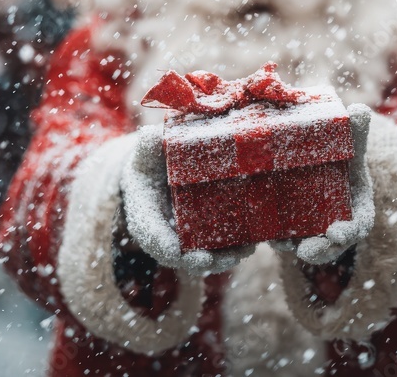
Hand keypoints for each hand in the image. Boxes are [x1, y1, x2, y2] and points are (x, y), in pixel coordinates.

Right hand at [121, 125, 254, 274]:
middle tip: (208, 260)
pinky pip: (218, 247)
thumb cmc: (155, 159)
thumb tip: (151, 136)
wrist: (164, 169)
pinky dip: (234, 249)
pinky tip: (251, 244)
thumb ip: (149, 145)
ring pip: (200, 255)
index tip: (173, 250)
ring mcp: (185, 235)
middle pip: (176, 253)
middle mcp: (163, 229)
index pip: (148, 229)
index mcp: (144, 208)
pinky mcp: (206, 233)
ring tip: (240, 253)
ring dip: (220, 258)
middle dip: (193, 259)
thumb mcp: (148, 151)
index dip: (159, 242)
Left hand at [271, 103, 374, 264]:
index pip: (358, 226)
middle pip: (332, 245)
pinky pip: (286, 239)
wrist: (323, 165)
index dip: (349, 232)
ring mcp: (315, 229)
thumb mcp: (351, 147)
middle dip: (321, 250)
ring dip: (293, 247)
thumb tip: (360, 109)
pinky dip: (277, 240)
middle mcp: (338, 224)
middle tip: (306, 251)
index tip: (337, 234)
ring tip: (280, 243)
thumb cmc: (343, 157)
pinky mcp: (294, 229)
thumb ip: (356, 133)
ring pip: (307, 245)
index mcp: (357, 208)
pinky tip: (264, 235)